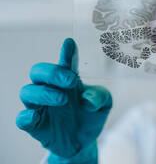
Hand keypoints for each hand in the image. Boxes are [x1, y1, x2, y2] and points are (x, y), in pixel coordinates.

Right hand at [16, 38, 111, 162]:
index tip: (69, 43)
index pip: (65, 62)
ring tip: (63, 100)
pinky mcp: (35, 125)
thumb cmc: (92, 116)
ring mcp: (41, 106)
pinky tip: (38, 115)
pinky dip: (27, 116)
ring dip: (44, 93)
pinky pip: (22, 118)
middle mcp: (51, 89)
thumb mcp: (105, 104)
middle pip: (38, 71)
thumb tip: (87, 99)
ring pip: (27, 92)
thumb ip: (100, 96)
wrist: (84, 141)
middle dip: (52, 73)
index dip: (66, 52)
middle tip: (71, 81)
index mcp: (69, 79)